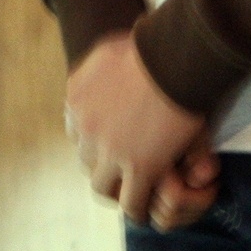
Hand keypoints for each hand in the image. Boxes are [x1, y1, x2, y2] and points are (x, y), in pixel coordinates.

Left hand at [63, 34, 209, 227]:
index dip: (94, 138)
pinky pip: (131, 201)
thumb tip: (105, 62)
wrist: (174, 55)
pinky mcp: (139, 167)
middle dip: (103, 164)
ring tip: (132, 191)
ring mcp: (109, 150)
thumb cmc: (152, 43)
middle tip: (123, 168)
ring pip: (103, 185)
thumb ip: (99, 65)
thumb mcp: (109, 49)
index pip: (76, 130)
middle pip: (86, 158)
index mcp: (76, 97)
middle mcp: (85, 126)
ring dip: (117, 189)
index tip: (111, 140)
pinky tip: (146, 206)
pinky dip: (137, 207)